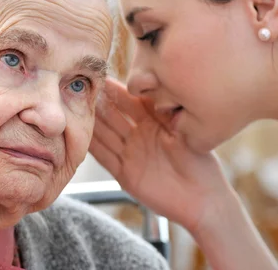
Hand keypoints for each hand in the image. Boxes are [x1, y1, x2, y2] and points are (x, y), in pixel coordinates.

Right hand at [90, 77, 231, 232]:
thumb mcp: (184, 133)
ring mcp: (131, 155)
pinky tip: (79, 136)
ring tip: (74, 108)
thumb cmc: (201, 164)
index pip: (131, 102)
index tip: (101, 77)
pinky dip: (92, 148)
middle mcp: (140, 136)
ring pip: (106, 135)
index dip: (117, 90)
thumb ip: (165, 113)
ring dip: (92, 123)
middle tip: (80, 89)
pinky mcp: (126, 175)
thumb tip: (152, 87)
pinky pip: (105, 158)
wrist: (202, 200)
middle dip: (99, 103)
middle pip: (114, 116)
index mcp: (155, 123)